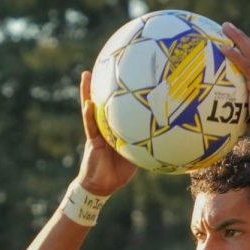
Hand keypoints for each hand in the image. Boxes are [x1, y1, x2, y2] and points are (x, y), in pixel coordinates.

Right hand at [76, 69, 137, 195]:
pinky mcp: (92, 140)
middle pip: (102, 101)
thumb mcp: (137, 154)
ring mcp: (96, 131)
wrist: (103, 186)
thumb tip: (164, 134)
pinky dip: (89, 114)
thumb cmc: (119, 172)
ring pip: (91, 108)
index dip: (116, 91)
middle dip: (100, 83)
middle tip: (101, 63)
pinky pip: (90, 125)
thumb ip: (145, 142)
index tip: (120, 73)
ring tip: (85, 75)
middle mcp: (103, 126)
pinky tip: (89, 103)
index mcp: (114, 128)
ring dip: (87, 92)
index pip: (115, 106)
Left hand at [220, 23, 249, 149]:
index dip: (245, 45)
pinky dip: (233, 55)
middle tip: (227, 25)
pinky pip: (244, 65)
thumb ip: (238, 105)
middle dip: (240, 35)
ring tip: (225, 27)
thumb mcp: (247, 112)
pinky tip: (223, 47)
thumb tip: (220, 110)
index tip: (234, 37)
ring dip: (237, 37)